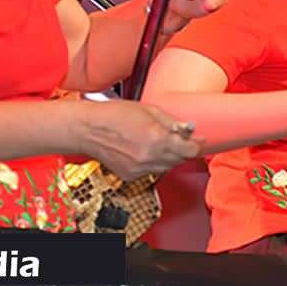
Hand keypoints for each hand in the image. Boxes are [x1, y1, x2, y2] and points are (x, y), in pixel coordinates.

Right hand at [80, 99, 203, 180]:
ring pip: (166, 167)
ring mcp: (140, 168)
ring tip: (158, 141)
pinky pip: (150, 171)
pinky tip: (144, 150)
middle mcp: (150, 157)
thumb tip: (187, 130)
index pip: (190, 150)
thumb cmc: (113, 115)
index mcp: (157, 139)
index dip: (196, 145)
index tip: (198, 140)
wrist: (87, 129)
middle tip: (180, 138)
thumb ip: (171, 122)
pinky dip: (153, 162)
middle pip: (180, 160)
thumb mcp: (149, 110)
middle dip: (183, 149)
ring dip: (169, 156)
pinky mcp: (130, 175)